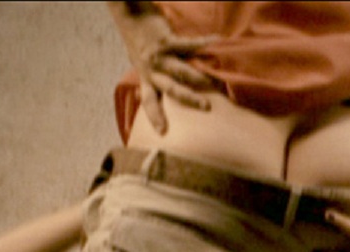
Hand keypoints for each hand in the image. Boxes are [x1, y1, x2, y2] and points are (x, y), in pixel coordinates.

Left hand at [119, 9, 219, 134]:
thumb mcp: (140, 67)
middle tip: (206, 107)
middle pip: (170, 88)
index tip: (162, 133)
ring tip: (211, 82)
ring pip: (179, 69)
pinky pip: (188, 44)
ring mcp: (159, 56)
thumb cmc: (140, 46)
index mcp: (146, 79)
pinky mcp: (166, 40)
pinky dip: (203, 42)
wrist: (132, 20)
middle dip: (188, 98)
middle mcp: (151, 70)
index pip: (149, 102)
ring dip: (195, 76)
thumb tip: (148, 97)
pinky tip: (216, 41)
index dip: (155, 117)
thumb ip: (148, 82)